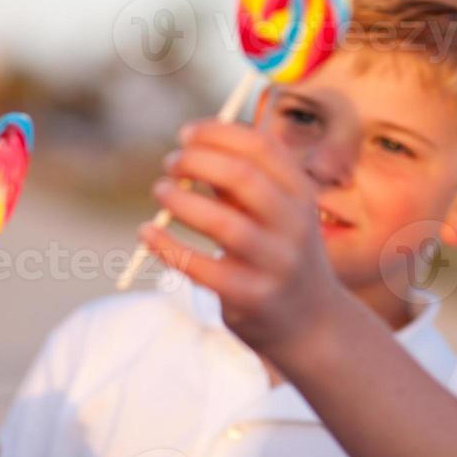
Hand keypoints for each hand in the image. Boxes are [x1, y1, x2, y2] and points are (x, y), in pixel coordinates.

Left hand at [140, 120, 350, 358]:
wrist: (310, 322)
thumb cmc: (279, 253)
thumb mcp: (274, 213)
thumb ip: (240, 183)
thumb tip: (190, 148)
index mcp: (301, 194)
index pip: (262, 147)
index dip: (219, 133)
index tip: (186, 134)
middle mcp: (294, 225)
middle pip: (243, 177)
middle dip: (197, 161)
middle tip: (170, 163)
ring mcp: (275, 262)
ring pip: (223, 223)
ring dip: (182, 201)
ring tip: (160, 191)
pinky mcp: (251, 296)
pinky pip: (201, 267)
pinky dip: (167, 246)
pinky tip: (146, 232)